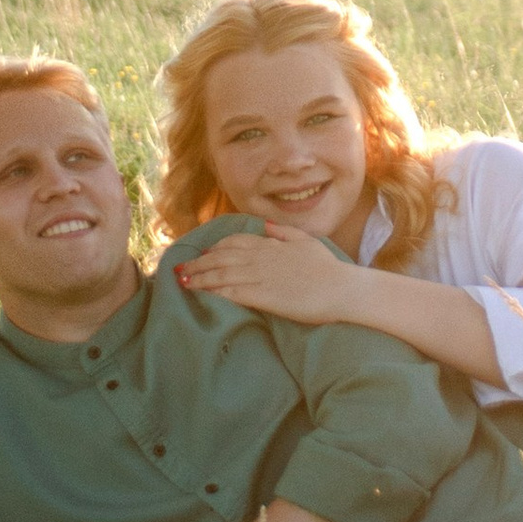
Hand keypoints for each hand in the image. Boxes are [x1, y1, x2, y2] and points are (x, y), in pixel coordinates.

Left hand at [177, 223, 362, 325]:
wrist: (342, 289)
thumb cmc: (329, 268)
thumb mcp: (307, 242)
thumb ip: (284, 233)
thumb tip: (266, 225)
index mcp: (271, 245)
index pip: (235, 242)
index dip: (216, 248)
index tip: (204, 254)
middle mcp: (262, 257)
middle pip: (221, 257)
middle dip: (198, 263)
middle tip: (180, 270)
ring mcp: (261, 276)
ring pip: (221, 274)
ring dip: (199, 278)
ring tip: (182, 283)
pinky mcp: (263, 296)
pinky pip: (231, 292)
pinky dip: (213, 292)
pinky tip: (201, 296)